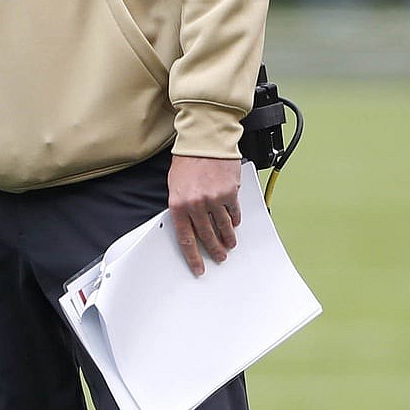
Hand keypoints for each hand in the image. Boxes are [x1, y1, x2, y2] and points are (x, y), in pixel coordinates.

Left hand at [168, 154, 242, 276]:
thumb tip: (189, 224)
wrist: (204, 141)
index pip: (185, 239)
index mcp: (178, 205)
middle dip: (214, 250)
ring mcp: (213, 200)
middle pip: (206, 236)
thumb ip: (182, 206)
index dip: (193, 257)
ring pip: (222, 227)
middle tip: (219, 257)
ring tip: (230, 245)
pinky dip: (234, 221)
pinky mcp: (229, 193)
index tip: (199, 267)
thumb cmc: (187, 160)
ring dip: (227, 238)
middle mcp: (196, 205)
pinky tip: (234, 225)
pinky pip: (233, 213)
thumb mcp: (175, 185)